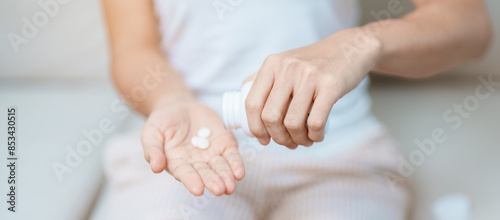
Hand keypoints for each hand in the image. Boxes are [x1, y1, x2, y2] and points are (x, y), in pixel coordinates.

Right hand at [141, 100, 244, 195]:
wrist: (180, 106)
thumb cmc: (163, 122)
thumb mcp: (151, 132)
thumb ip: (153, 149)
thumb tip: (155, 167)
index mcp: (177, 162)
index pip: (184, 173)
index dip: (191, 181)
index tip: (198, 190)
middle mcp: (195, 162)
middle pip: (205, 173)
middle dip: (212, 181)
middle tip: (219, 189)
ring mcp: (211, 154)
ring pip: (220, 168)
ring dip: (226, 177)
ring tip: (230, 186)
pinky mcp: (224, 144)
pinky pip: (232, 155)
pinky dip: (236, 164)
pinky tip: (239, 173)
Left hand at [244, 28, 381, 148]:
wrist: (348, 49)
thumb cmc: (313, 64)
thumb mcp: (285, 64)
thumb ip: (263, 80)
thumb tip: (242, 109)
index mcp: (271, 64)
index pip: (252, 103)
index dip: (255, 128)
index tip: (263, 139)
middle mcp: (287, 67)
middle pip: (270, 117)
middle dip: (278, 138)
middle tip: (287, 142)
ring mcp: (309, 75)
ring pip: (293, 123)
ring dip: (298, 140)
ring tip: (304, 141)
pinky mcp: (330, 85)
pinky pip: (315, 122)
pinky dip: (315, 136)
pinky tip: (316, 136)